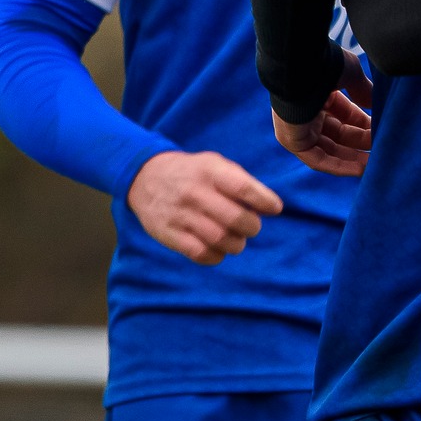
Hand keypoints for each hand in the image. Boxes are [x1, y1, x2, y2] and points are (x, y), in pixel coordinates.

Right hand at [128, 151, 283, 265]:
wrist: (146, 177)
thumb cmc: (194, 173)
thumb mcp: (215, 164)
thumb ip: (243, 183)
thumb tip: (272, 208)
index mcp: (210, 171)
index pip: (244, 188)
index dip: (265, 201)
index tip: (275, 208)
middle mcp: (194, 192)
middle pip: (235, 219)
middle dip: (252, 227)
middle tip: (251, 226)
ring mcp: (179, 214)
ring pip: (220, 239)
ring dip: (236, 244)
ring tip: (236, 238)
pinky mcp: (168, 234)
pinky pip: (200, 254)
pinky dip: (217, 256)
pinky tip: (218, 248)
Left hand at [272, 51, 372, 175]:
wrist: (301, 65)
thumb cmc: (325, 64)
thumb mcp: (351, 74)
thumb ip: (363, 90)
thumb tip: (374, 104)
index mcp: (318, 92)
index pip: (344, 114)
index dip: (364, 123)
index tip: (383, 130)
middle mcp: (306, 111)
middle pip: (338, 134)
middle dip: (362, 143)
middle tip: (384, 150)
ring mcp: (298, 127)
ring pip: (329, 149)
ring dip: (353, 158)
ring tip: (377, 164)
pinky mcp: (293, 140)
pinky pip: (317, 159)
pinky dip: (339, 165)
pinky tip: (361, 169)